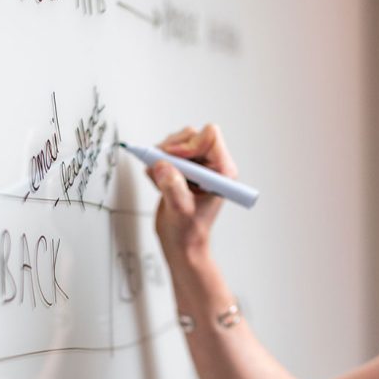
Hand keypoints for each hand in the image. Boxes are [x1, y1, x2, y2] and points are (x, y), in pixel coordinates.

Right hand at [146, 124, 237, 263]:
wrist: (181, 243)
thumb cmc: (189, 232)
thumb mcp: (180, 210)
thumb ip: (173, 187)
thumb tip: (162, 165)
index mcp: (222, 171)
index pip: (210, 137)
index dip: (188, 144)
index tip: (173, 160)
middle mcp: (211, 165)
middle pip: (191, 135)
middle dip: (172, 149)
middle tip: (161, 166)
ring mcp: (196, 166)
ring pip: (177, 142)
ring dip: (162, 156)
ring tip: (159, 178)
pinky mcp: (182, 169)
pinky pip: (166, 153)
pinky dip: (156, 163)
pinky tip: (157, 181)